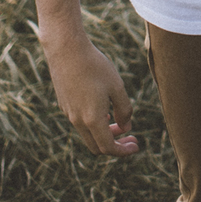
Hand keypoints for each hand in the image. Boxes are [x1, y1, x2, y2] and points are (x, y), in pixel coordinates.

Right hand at [41, 26, 137, 157]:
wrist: (66, 50)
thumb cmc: (95, 66)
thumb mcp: (117, 86)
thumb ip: (124, 109)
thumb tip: (126, 127)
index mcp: (92, 119)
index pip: (108, 147)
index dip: (123, 151)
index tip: (136, 146)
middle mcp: (78, 121)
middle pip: (96, 146)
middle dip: (114, 145)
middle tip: (130, 137)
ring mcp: (69, 113)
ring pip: (88, 134)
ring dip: (104, 133)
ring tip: (119, 121)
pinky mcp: (65, 104)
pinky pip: (80, 123)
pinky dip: (94, 124)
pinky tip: (104, 109)